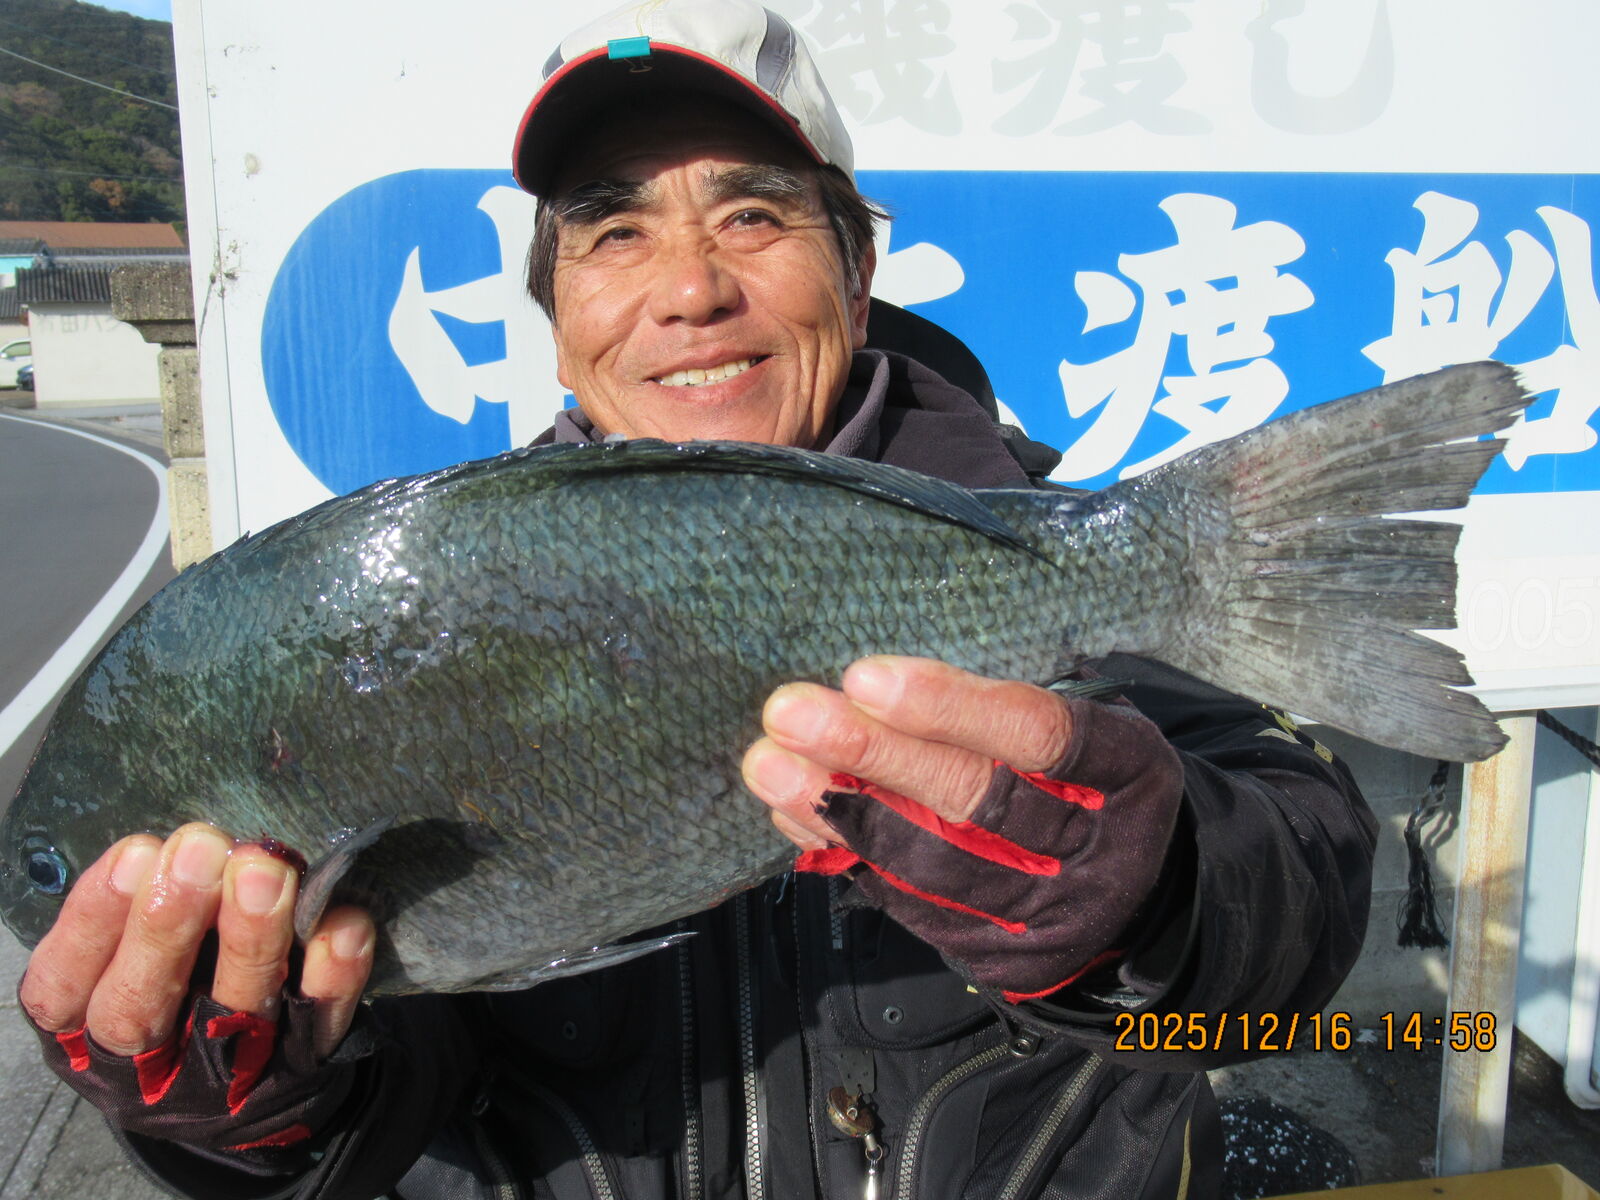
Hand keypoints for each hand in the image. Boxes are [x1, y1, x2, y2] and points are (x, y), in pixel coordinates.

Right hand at [18, 823, 374, 1151]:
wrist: (254, 1080)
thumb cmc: (174, 987)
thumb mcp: (127, 957)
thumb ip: (143, 905)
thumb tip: (189, 847)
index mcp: (85, 1027)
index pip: (64, 983)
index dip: (95, 918)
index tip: (138, 852)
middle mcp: (150, 1061)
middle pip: (141, 1006)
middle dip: (167, 924)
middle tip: (199, 849)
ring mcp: (229, 1071)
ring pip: (234, 1011)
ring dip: (251, 937)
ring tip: (264, 870)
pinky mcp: (303, 1067)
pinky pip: (321, 1022)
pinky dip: (334, 973)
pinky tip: (343, 925)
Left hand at [742, 656, 1182, 1000]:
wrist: (1140, 903)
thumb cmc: (1088, 787)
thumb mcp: (1088, 735)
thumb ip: (1001, 714)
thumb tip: (873, 687)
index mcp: (1131, 773)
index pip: (1043, 736)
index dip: (953, 708)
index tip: (864, 677)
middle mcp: (1095, 849)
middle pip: (976, 800)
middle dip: (874, 753)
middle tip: (790, 711)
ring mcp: (1046, 913)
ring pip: (933, 859)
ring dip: (840, 806)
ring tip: (768, 763)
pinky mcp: (996, 953)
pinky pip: (908, 898)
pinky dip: (845, 848)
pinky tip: (793, 808)